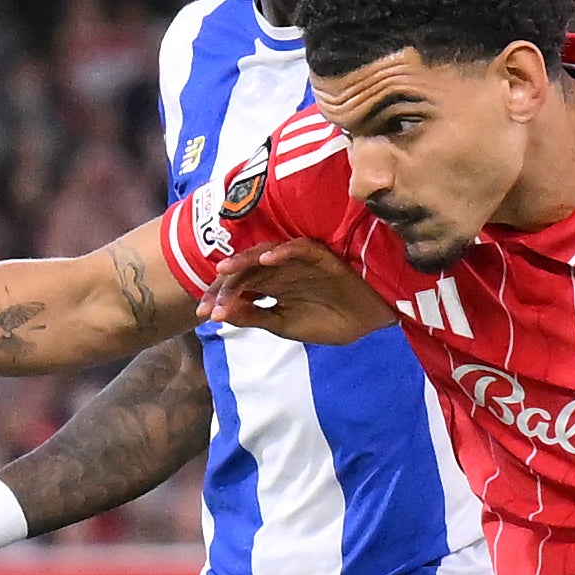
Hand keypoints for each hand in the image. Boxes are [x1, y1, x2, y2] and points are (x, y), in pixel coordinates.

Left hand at [205, 238, 397, 347]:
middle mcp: (280, 271)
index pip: (239, 287)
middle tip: (209, 300)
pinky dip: (282, 252)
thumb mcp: (286, 326)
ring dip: (245, 262)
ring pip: (265, 255)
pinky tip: (266, 261)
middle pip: (245, 271)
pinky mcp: (321, 256)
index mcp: (271, 287)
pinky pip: (299, 249)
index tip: (203, 314)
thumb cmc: (331, 320)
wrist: (371, 319)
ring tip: (225, 269)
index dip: (220, 298)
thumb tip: (221, 315)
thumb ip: (256, 318)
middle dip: (225, 285)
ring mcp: (298, 262)